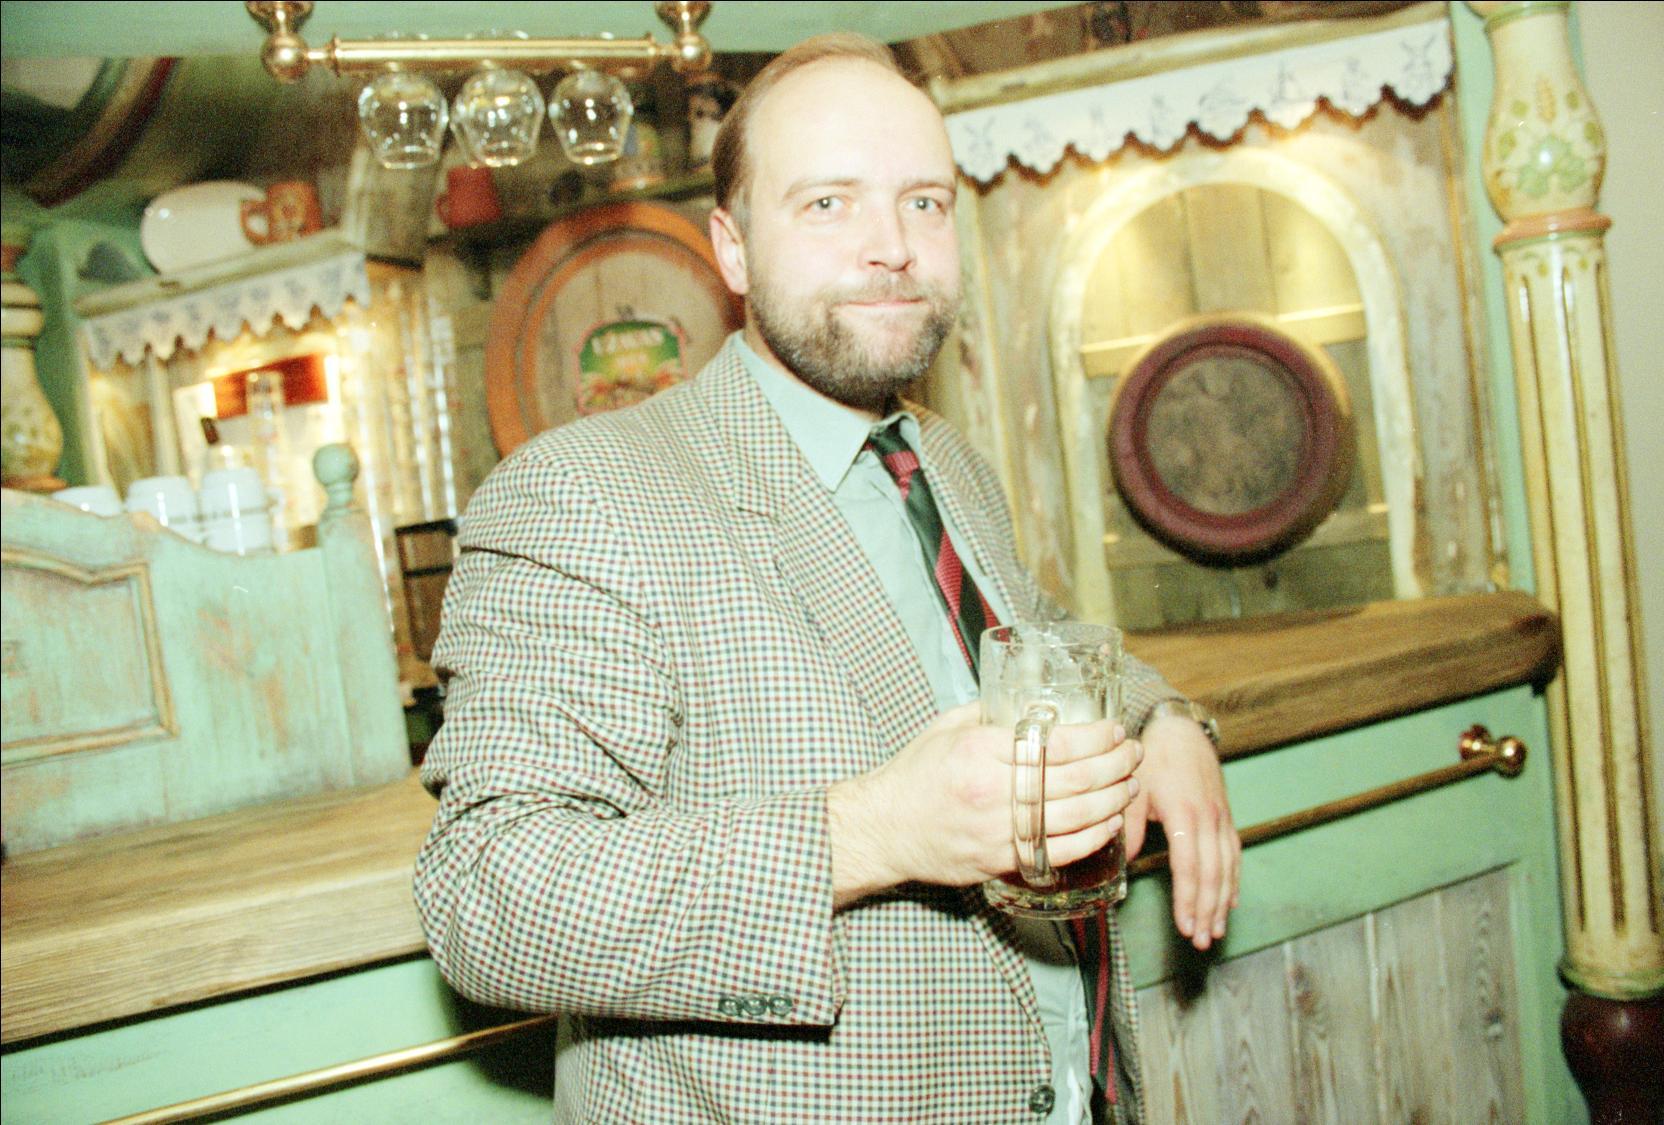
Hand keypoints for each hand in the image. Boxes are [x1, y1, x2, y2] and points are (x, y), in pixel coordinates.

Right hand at [828, 703, 1142, 906]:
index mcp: (980, 751)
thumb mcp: (946, 728)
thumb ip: (989, 713)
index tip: (1115, 730)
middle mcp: (992, 791)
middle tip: (1133, 754)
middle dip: (1115, 766)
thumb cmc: (913, 775)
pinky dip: (1092, 837)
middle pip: (1075, 780)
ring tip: (1130, 785)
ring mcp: (998, 831)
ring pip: (1075, 818)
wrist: (883, 829)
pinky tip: (1109, 822)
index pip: (1056, 744)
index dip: (1096, 738)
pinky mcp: (1001, 861)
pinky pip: (1060, 852)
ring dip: (1113, 800)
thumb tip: (1029, 699)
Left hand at [1125, 711, 1239, 950]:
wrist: (1180, 729)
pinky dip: (1234, 879)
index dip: (1188, 899)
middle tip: (1202, 939)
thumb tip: (1123, 859)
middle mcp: (1208, 818)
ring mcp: (1220, 817)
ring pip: (1226, 867)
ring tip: (1216, 930)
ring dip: (1222, 901)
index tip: (1186, 925)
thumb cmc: (1152, 758)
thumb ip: (1129, 825)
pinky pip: (1234, 853)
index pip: (1189, 866)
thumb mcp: (1133, 788)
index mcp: (1184, 813)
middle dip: (1208, 910)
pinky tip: (1231, 899)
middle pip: (1212, 874)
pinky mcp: (1225, 815)